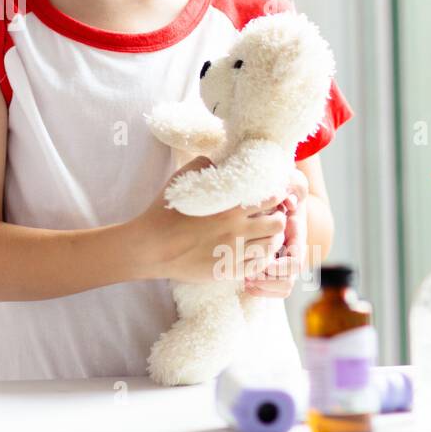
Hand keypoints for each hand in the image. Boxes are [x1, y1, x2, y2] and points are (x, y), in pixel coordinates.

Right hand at [131, 157, 287, 284]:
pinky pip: (259, 265)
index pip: (271, 199)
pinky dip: (262, 256)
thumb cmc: (164, 213)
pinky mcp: (228, 271)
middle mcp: (237, 230)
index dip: (275, 196)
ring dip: (272, 238)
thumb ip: (202, 165)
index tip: (271, 196)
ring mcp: (234, 253)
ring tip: (265, 234)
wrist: (151, 247)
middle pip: (278, 223)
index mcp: (230, 207)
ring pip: (272, 246)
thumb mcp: (180, 180)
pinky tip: (255, 250)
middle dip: (278, 217)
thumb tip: (217, 160)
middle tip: (270, 216)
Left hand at [244, 166, 308, 298]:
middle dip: (268, 281)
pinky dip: (259, 287)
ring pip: (281, 287)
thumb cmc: (282, 187)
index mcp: (297, 236)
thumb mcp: (290, 180)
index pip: (295, 261)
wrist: (278, 194)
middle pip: (288, 281)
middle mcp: (292, 252)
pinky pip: (272, 287)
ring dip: (263, 287)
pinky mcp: (271, 264)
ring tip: (244, 279)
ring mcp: (282, 260)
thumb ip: (293, 185)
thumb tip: (289, 202)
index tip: (263, 263)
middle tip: (247, 276)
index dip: (280, 267)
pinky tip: (243, 279)